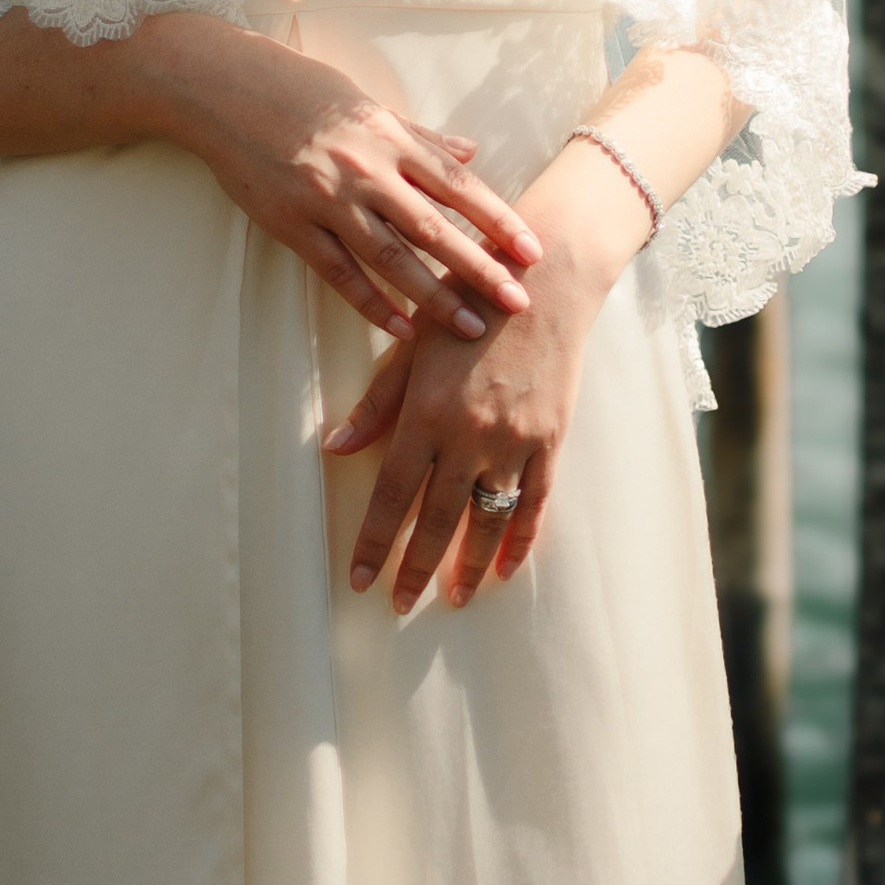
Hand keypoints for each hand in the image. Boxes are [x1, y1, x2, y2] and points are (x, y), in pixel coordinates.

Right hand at [142, 17, 542, 341]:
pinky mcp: (291, 224)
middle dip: (480, 267)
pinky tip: (401, 327)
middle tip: (519, 302)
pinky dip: (372, 302)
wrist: (225, 88)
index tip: (533, 249)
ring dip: (434, 296)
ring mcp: (327, 199)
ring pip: (392, 257)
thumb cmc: (299, 89)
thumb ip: (420, 135)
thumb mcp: (365, 102)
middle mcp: (365, 170)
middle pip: (434, 228)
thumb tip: (472, 152)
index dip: (498, 219)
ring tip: (471, 328)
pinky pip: (339, 272)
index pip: (456, 185)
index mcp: (387, 137)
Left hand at [324, 232, 612, 608]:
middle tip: (399, 604)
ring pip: (486, 520)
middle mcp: (469, 434)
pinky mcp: (549, 440)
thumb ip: (376, 401)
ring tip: (452, 597)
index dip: (374, 541)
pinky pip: (534, 504)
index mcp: (426, 410)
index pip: (392, 493)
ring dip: (467, 564)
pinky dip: (518, 541)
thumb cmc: (466, 303)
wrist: (544, 281)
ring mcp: (514, 440)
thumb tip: (335, 447)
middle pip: (436, 519)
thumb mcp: (412, 343)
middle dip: (414, 568)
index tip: (358, 580)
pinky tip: (504, 569)